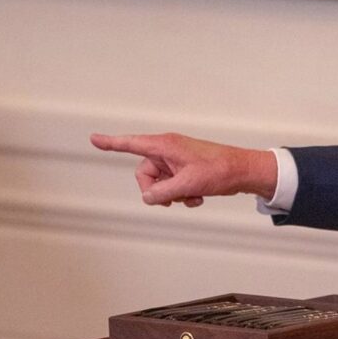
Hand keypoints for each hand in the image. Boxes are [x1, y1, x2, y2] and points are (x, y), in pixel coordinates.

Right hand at [90, 132, 277, 206]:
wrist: (244, 172)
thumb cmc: (220, 171)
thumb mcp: (187, 185)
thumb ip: (162, 192)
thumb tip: (148, 198)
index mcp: (165, 146)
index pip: (131, 144)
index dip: (111, 143)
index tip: (93, 139)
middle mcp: (168, 150)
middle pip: (145, 174)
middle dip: (157, 190)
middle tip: (174, 199)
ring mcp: (177, 160)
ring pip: (161, 183)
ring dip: (173, 194)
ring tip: (192, 196)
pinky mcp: (186, 170)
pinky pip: (174, 185)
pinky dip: (183, 194)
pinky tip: (198, 198)